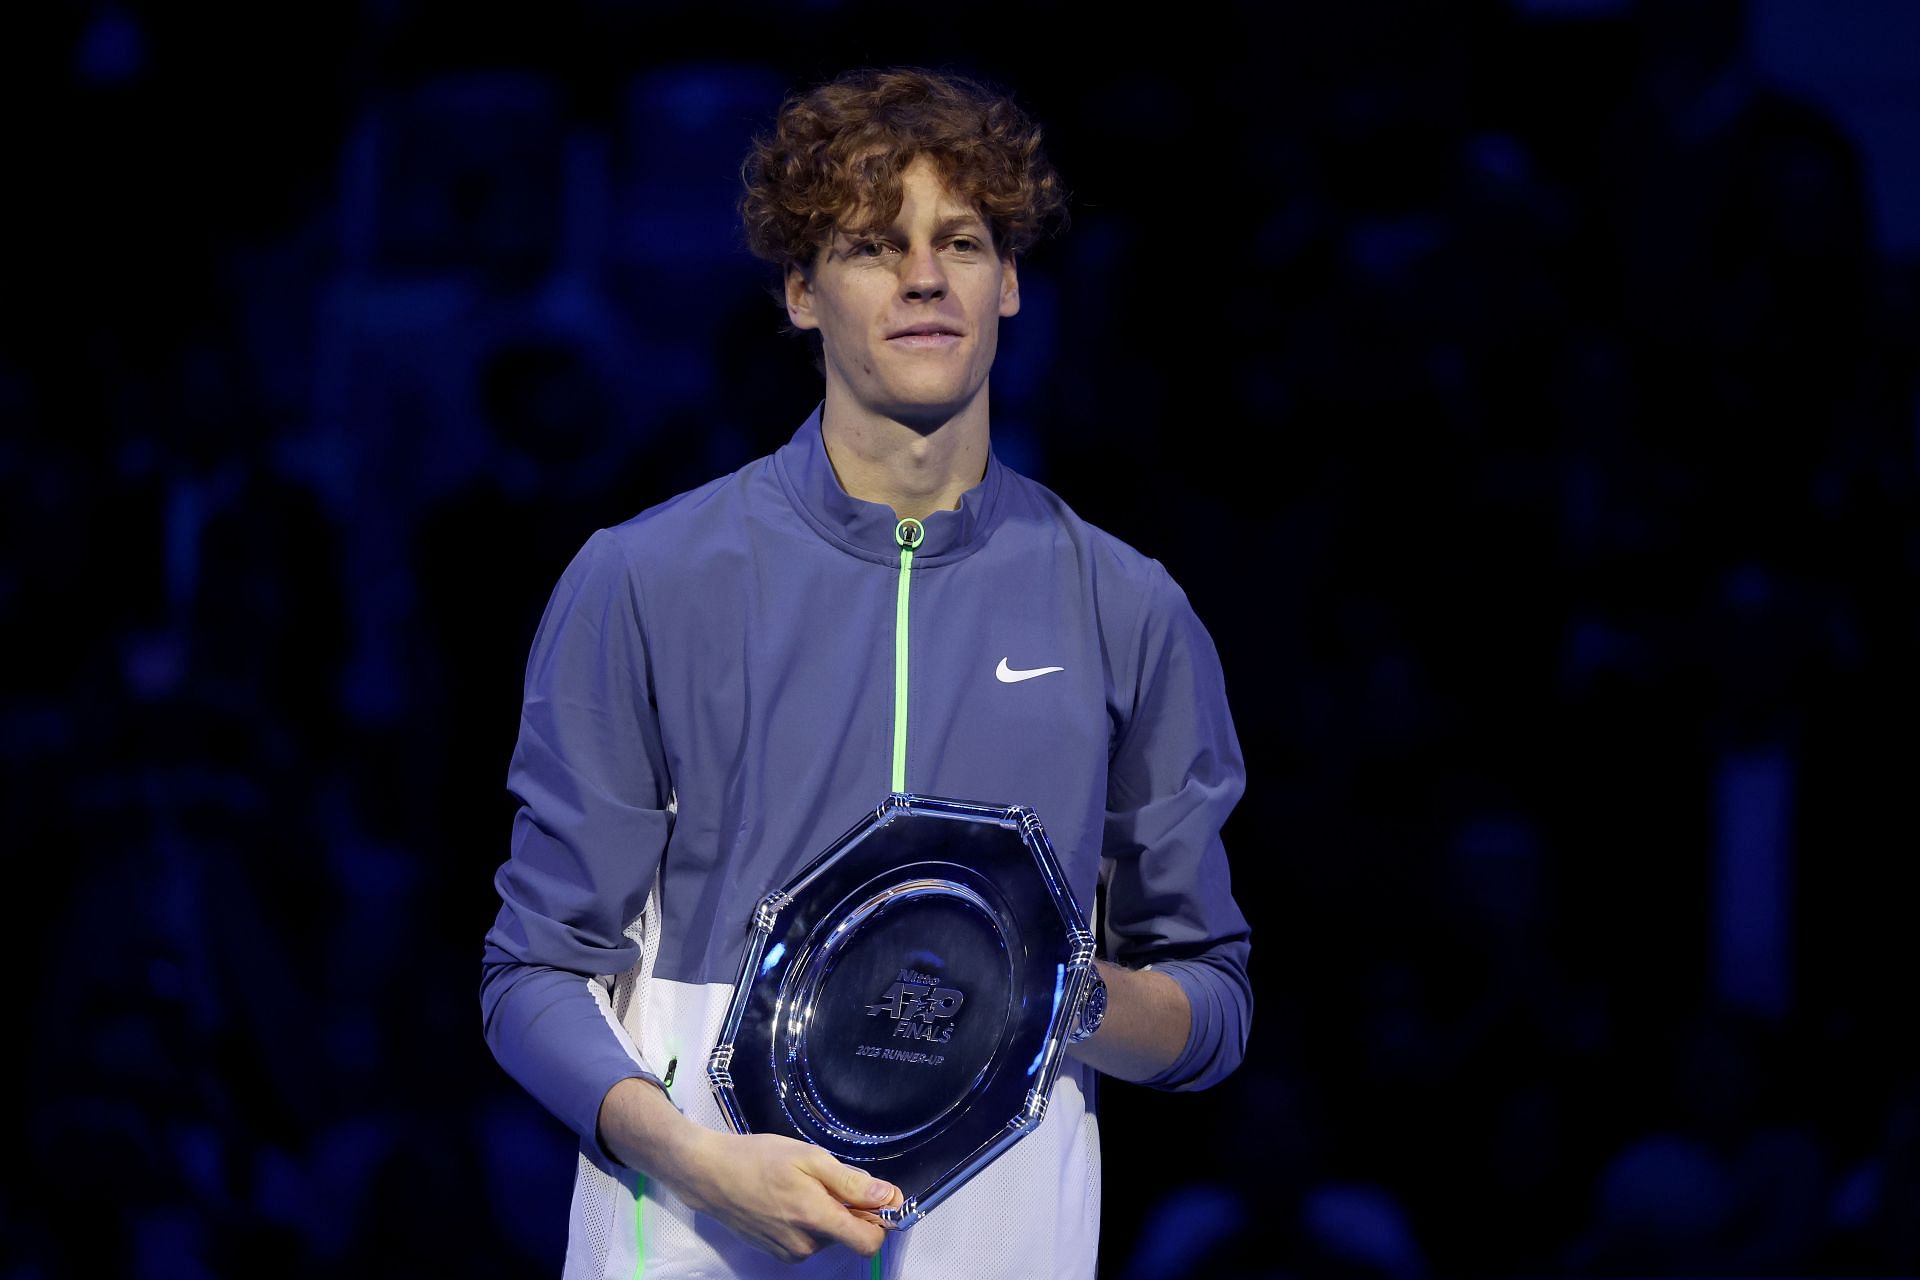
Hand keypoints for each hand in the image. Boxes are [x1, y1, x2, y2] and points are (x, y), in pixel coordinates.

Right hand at [672, 1128, 902, 1261]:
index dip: (880, 1219)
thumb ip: (851, 1182)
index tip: (875, 1196)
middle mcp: (805, 1245)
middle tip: (822, 1177)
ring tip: (799, 1185)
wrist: (709, 1174)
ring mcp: (789, 1253)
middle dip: (847, 1208)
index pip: (868, 1242)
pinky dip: (808, 1221)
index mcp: (815, 1219)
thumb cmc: (758, 1158)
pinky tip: (787, 1198)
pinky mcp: (777, 1253)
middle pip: (848, 1234)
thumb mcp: (809, 1157)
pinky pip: (809, 1240)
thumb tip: (889, 1197)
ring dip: (825, 1213)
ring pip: (828, 1236)